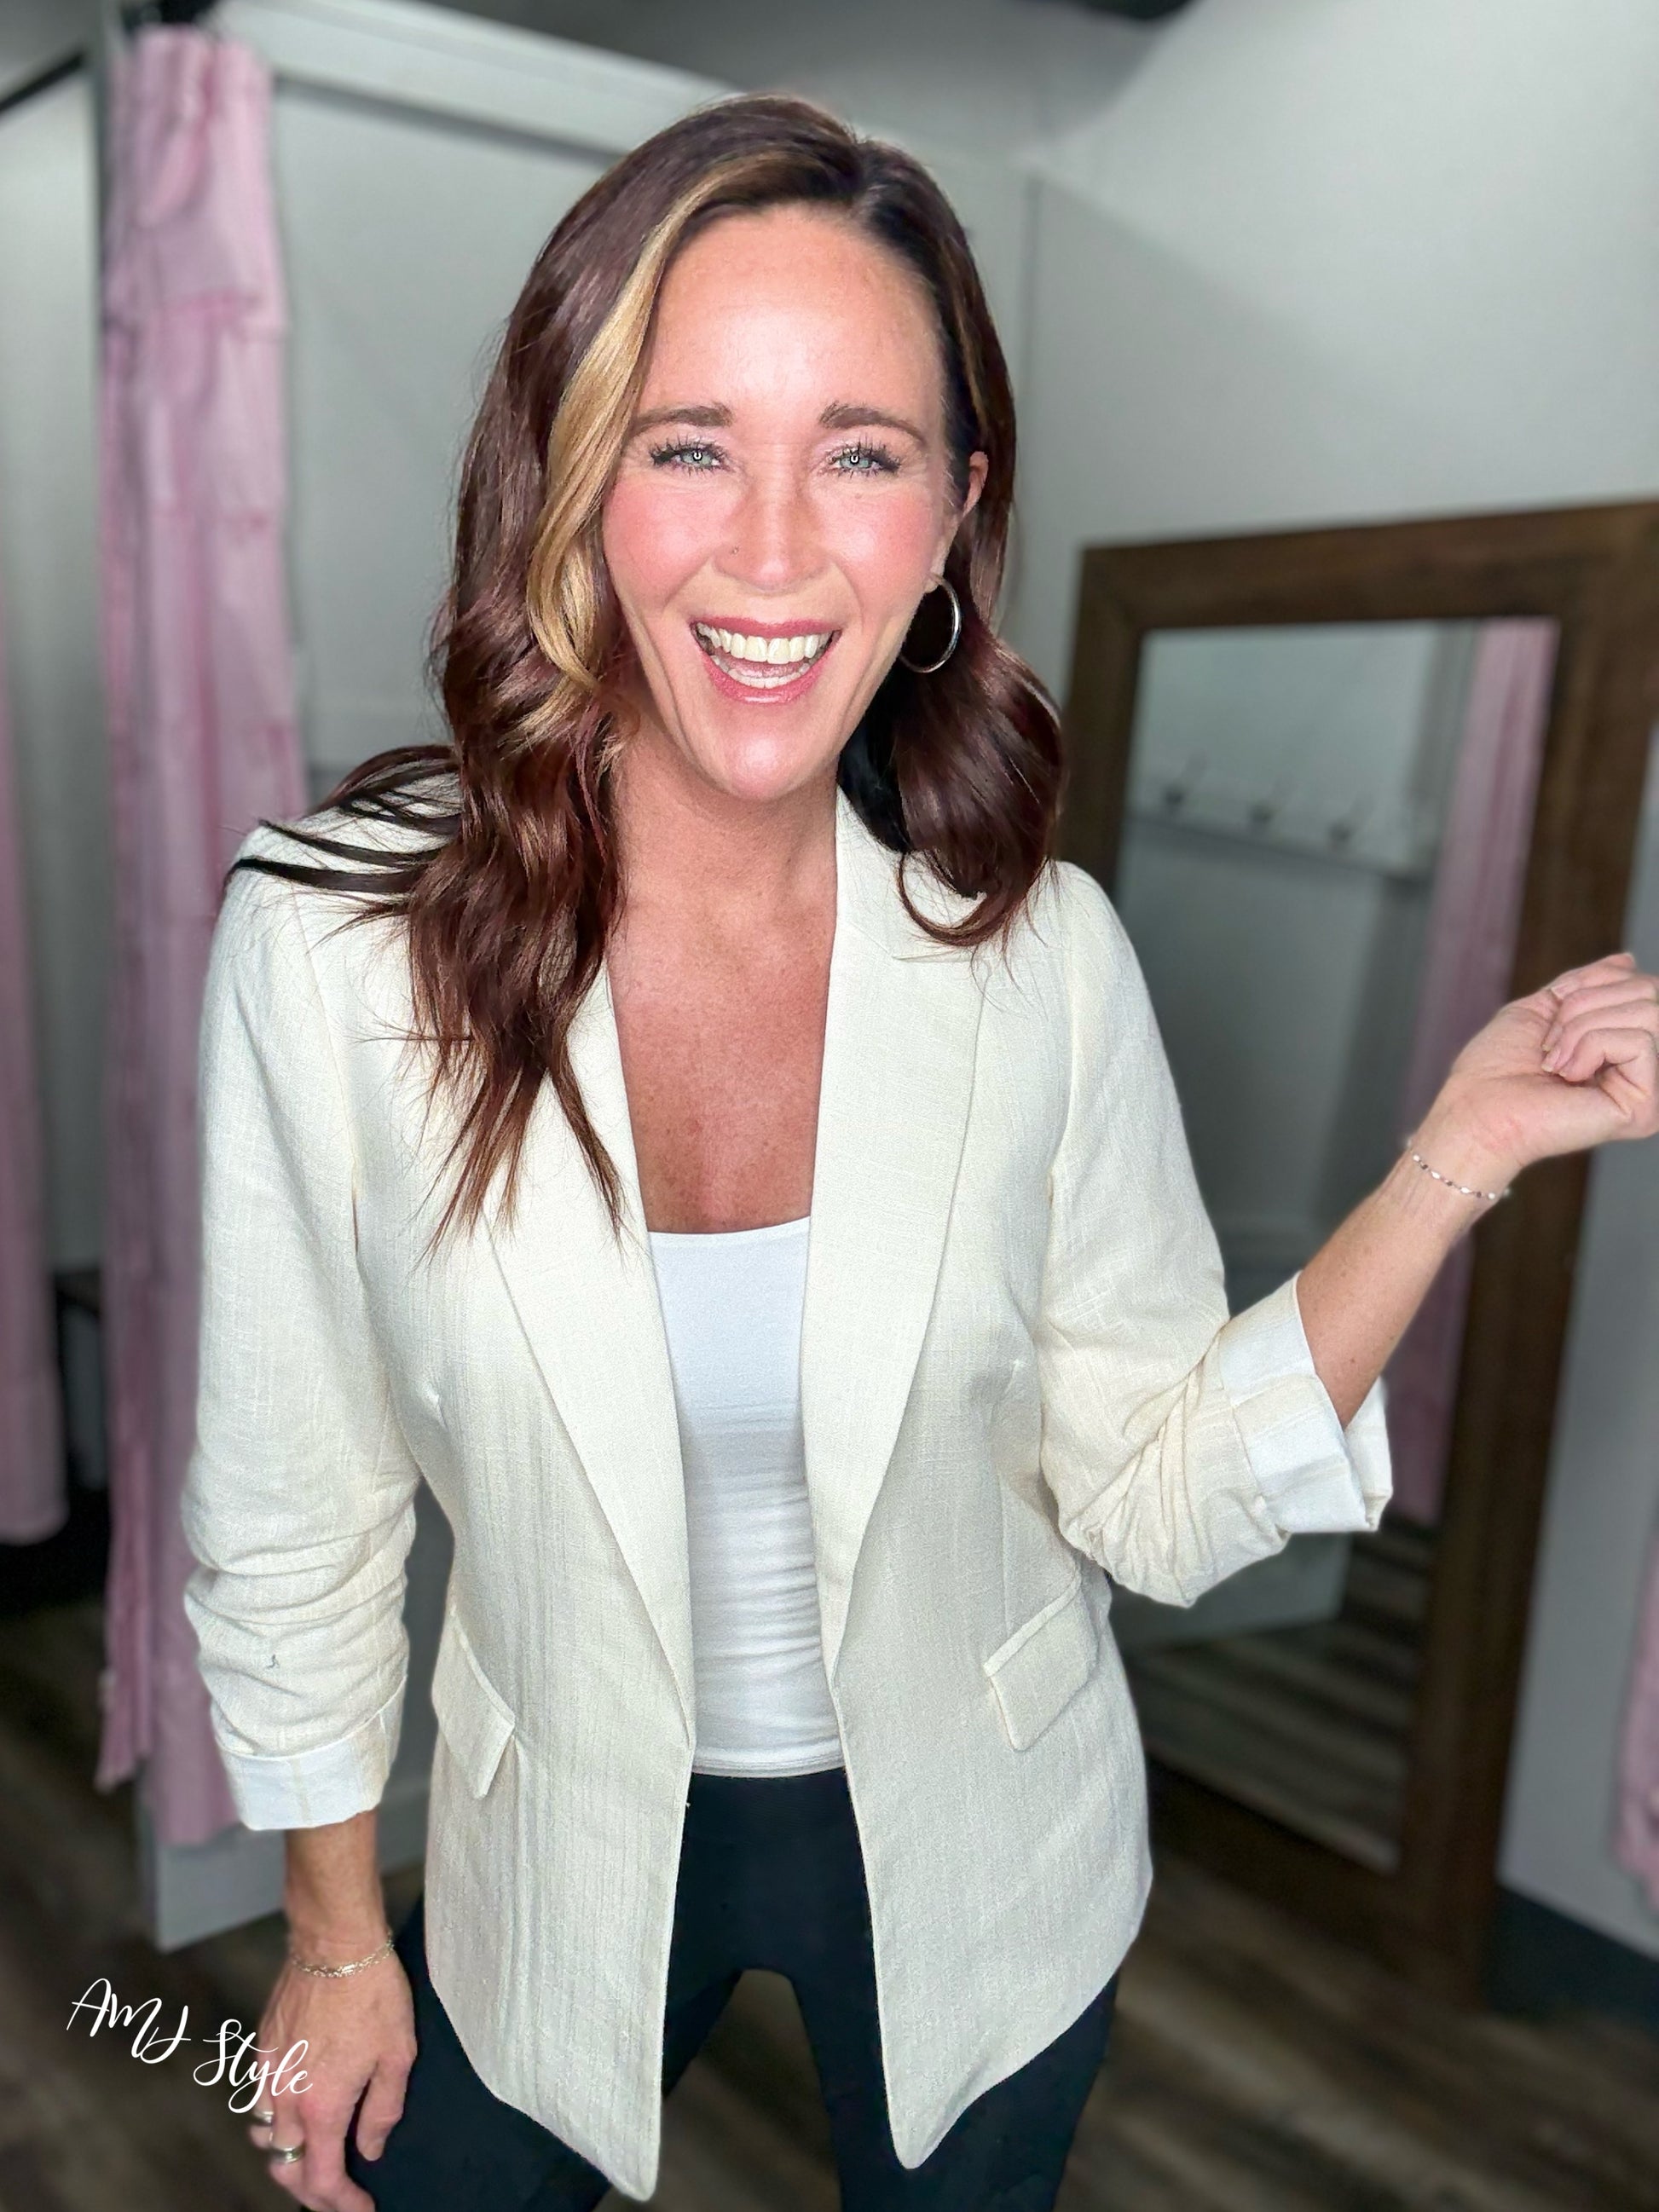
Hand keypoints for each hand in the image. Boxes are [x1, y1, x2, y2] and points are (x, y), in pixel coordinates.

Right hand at [246, 1947, 415, 2210]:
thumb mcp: (398, 2055)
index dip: (341, 2204)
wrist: (334, 1941)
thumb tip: (370, 2148)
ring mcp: (269, 2073)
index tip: (361, 2210)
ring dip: (288, 2156)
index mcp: (322, 2107)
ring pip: (267, 2137)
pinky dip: (276, 2119)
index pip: (322, 2178)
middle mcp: (287, 2098)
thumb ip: (383, 2111)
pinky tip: (298, 2110)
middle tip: (339, 2192)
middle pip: (286, 2168)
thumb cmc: (373, 1993)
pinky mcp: (263, 2048)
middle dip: (311, 2190)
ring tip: (316, 2157)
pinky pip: (261, 2100)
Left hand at [1422, 951, 1658, 1184]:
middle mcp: (1640, 1067)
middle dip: (1584, 1004)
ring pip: (1647, 1013)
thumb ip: (1588, 984)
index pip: (1638, 985)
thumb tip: (1628, 959)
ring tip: (1555, 1062)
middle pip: (1648, 991)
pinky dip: (1591, 1048)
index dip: (1591, 983)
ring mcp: (1646, 1088)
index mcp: (1618, 1043)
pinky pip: (1640, 1042)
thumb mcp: (1545, 1007)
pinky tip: (1568, 1077)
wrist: (1477, 1108)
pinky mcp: (1644, 1108)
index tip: (1554, 1011)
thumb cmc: (1496, 1066)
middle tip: (1550, 1042)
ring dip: (1582, 1027)